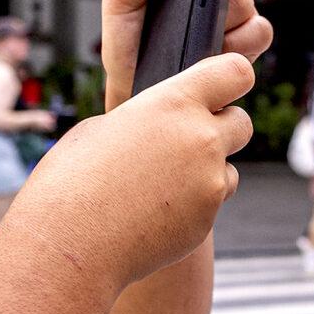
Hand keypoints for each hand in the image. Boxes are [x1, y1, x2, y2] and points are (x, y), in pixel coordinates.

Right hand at [4, 51, 254, 291]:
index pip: (235, 72)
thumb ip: (146, 120)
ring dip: (207, 173)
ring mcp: (209, 182)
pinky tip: (153, 213)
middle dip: (222, 129)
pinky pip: (211, 204)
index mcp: (173, 103)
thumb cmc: (72, 180)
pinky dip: (192, 206)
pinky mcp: (207, 220)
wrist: (70, 242)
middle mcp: (201, 139)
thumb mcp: (103, 128)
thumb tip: (160, 127)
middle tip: (187, 143)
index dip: (232, 78)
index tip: (222, 88)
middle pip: (243, 123)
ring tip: (159, 185)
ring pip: (228, 170)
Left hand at [99, 0, 272, 109]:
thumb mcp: (121, 2)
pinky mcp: (245, 51)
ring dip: (227, 22)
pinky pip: (259, 35)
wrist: (134, 93)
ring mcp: (233, 24)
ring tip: (199, 37)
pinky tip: (214, 54)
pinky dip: (240, 44)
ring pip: (249, 8)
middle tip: (196, 6)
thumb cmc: (128, 45)